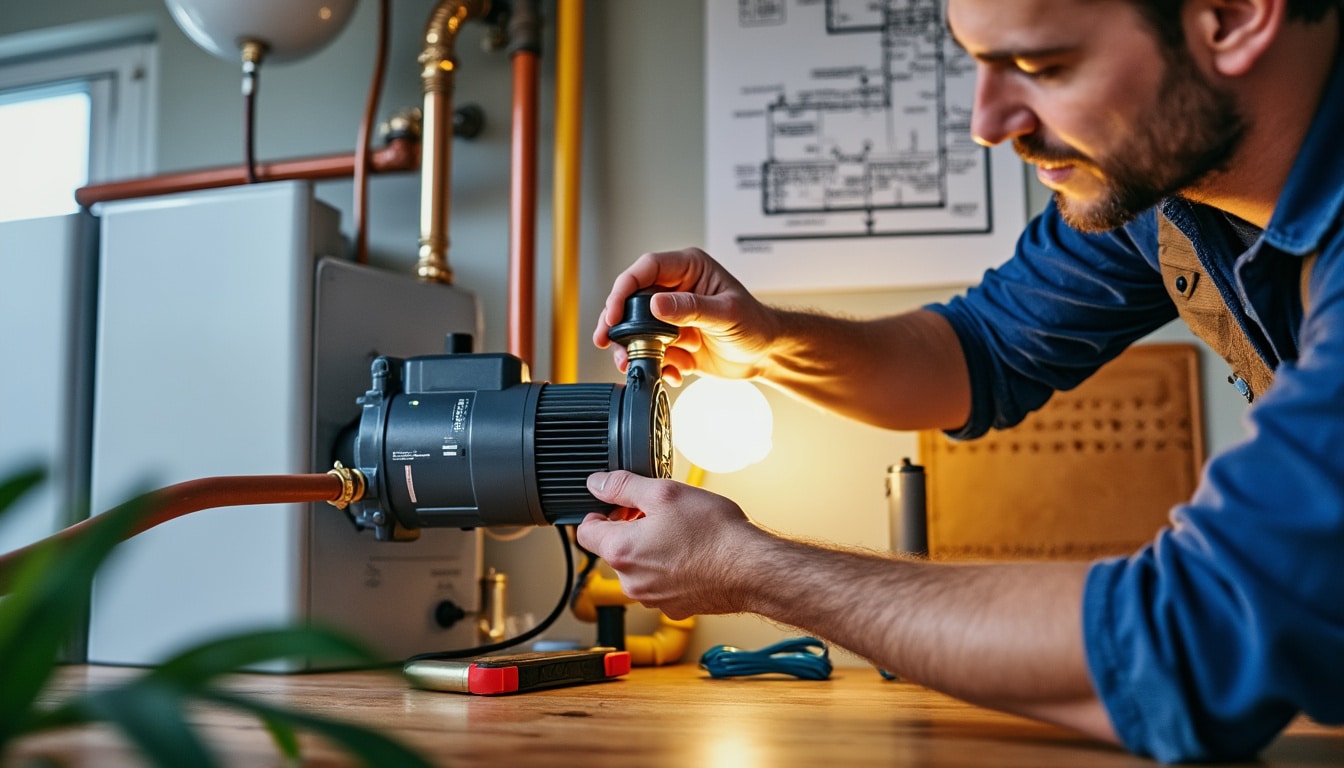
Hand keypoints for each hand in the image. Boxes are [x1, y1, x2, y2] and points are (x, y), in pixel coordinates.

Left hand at [576, 470, 768, 618]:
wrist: (751, 570)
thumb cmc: (714, 534)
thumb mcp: (664, 493)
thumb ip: (623, 487)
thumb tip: (597, 483)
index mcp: (621, 551)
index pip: (585, 532)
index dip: (599, 513)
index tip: (617, 506)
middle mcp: (630, 581)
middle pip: (614, 550)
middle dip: (630, 529)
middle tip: (659, 514)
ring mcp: (651, 598)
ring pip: (638, 567)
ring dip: (651, 549)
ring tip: (681, 533)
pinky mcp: (673, 607)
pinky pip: (660, 584)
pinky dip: (670, 569)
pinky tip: (692, 554)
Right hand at [593, 248, 779, 384]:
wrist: (766, 355)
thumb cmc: (756, 325)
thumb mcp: (726, 313)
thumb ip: (691, 308)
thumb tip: (657, 304)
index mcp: (688, 269)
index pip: (645, 269)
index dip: (624, 289)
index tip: (614, 312)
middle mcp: (676, 290)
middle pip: (632, 300)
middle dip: (618, 322)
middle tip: (607, 340)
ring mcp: (672, 318)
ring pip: (636, 329)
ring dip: (632, 349)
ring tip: (632, 364)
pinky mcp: (672, 343)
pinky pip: (651, 353)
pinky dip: (656, 366)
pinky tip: (673, 374)